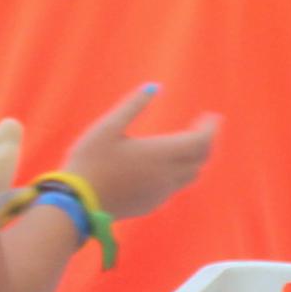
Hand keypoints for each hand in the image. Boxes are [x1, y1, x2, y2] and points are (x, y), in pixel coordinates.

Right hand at [60, 83, 220, 224]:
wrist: (78, 203)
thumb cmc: (90, 161)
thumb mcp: (107, 126)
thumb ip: (133, 106)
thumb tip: (154, 86)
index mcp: (160, 154)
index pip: (201, 142)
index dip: (210, 128)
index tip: (212, 116)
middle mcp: (166, 176)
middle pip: (200, 159)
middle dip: (205, 142)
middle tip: (201, 127)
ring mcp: (160, 193)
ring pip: (190, 175)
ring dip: (194, 159)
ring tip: (186, 145)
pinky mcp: (151, 205)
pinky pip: (174, 187)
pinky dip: (178, 173)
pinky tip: (164, 166)